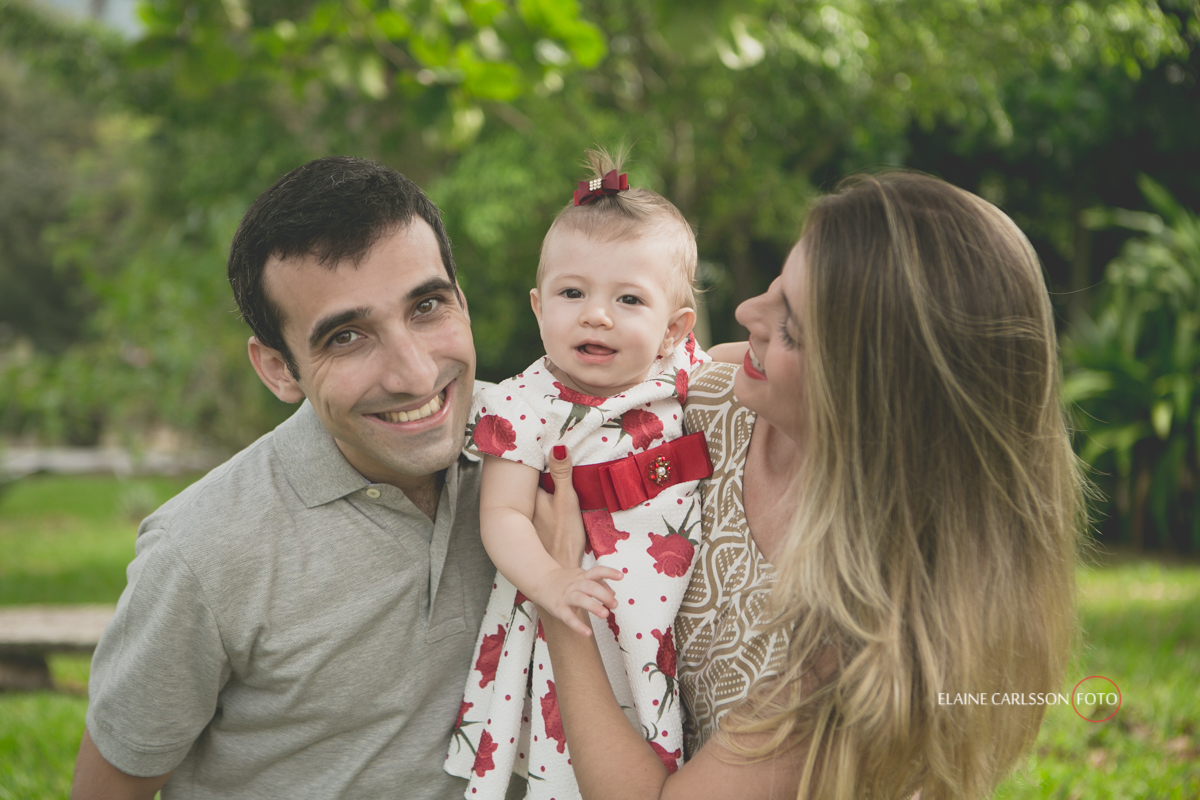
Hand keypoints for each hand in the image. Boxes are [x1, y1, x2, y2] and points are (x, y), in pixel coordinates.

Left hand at [533, 445, 588, 566]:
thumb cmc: (564, 536)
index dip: (534, 457)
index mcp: (531, 495)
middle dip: (533, 469)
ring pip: (530, 493)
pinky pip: (532, 505)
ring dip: (536, 483)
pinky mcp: (532, 526)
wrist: (560, 569)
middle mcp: (524, 504)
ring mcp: (526, 516)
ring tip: (546, 469)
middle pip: (528, 480)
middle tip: (543, 451)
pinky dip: (538, 498)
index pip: (529, 470)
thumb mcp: (568, 501)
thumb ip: (562, 474)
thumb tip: (558, 447)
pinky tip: (547, 498)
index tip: (540, 442)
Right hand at [534, 565, 621, 636]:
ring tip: (605, 615)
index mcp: (582, 576)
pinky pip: (568, 617)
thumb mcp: (582, 577)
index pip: (597, 571)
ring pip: (580, 599)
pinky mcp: (559, 608)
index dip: (609, 572)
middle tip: (614, 605)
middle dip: (604, 595)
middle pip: (590, 587)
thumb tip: (614, 594)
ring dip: (594, 606)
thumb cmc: (566, 581)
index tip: (621, 576)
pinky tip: (587, 633)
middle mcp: (575, 584)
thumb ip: (598, 583)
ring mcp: (566, 596)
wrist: (541, 581)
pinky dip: (578, 626)